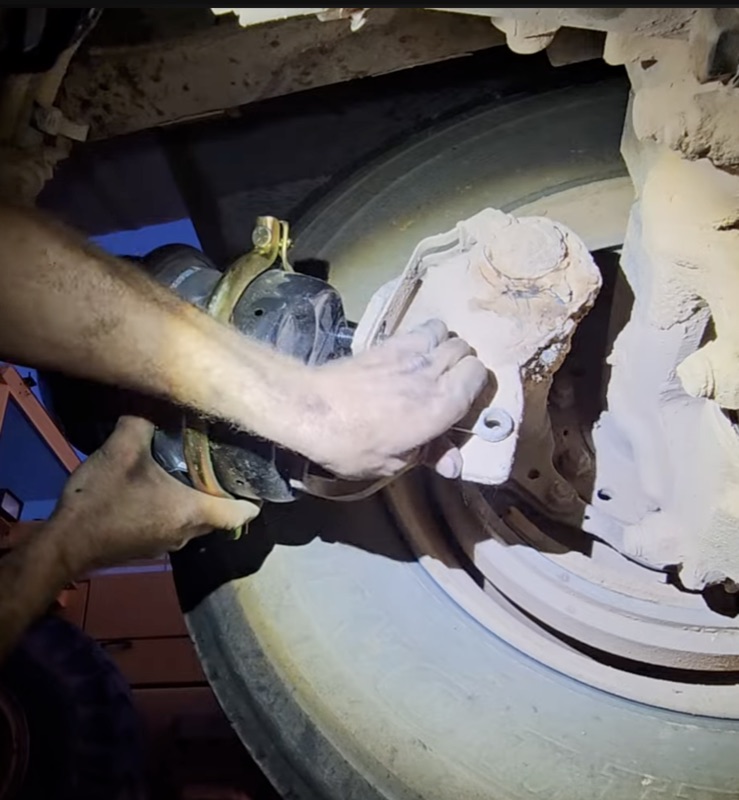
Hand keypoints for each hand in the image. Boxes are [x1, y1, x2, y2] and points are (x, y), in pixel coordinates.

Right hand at [49, 416, 258, 573]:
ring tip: (193, 469)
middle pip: (222, 514)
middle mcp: (188, 532)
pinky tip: (162, 487)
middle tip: (221, 460)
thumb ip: (142, 421)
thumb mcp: (121, 450)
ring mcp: (168, 543)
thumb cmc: (101, 499)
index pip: (244, 513)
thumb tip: (156, 397)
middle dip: (225, 491)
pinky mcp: (149, 546)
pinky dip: (178, 509)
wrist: (64, 544)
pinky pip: (176, 525)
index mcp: (193, 511)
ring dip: (199, 500)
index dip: (254, 496)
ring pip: (199, 521)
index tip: (254, 474)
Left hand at [295, 319, 487, 478]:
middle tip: (450, 383)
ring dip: (445, 345)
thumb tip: (455, 465)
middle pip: (465, 350)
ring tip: (434, 364)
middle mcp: (431, 373)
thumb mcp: (393, 462)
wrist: (311, 409)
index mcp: (440, 405)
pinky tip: (413, 354)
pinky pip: (420, 328)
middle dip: (463, 364)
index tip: (465, 401)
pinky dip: (425, 336)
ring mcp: (409, 353)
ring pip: (445, 333)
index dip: (476, 386)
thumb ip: (430, 455)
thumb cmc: (352, 444)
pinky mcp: (387, 342)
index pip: (480, 375)